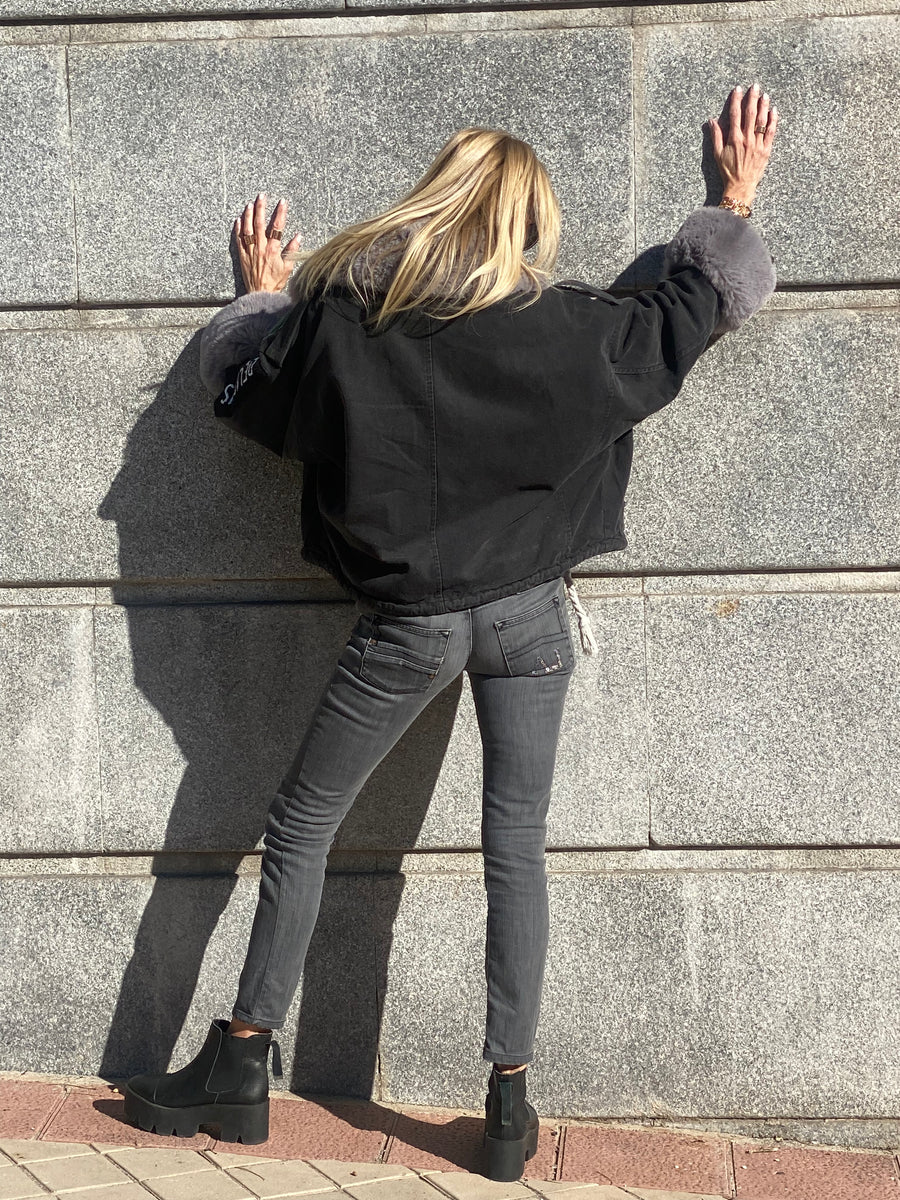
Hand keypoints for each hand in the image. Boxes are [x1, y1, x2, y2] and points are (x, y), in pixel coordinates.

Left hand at [234, 193, 301, 292]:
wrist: (260, 294)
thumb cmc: (275, 282)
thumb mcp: (288, 267)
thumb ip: (292, 250)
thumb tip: (298, 236)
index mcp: (273, 250)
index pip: (277, 227)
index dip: (280, 213)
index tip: (282, 202)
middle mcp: (260, 248)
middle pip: (260, 223)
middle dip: (261, 208)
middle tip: (262, 196)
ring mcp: (250, 251)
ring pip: (247, 229)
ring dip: (248, 215)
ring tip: (249, 204)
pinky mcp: (242, 256)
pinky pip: (238, 239)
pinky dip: (238, 228)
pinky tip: (238, 220)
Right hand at [707, 84, 778, 199]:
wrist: (740, 186)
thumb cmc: (728, 172)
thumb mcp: (718, 155)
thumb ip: (716, 136)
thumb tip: (711, 121)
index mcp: (734, 139)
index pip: (735, 115)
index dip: (736, 100)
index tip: (738, 89)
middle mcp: (747, 139)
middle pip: (750, 114)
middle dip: (752, 98)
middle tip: (754, 86)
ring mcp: (758, 144)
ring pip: (762, 121)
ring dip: (763, 106)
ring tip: (764, 94)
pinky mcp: (766, 149)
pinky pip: (771, 132)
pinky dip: (773, 120)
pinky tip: (773, 110)